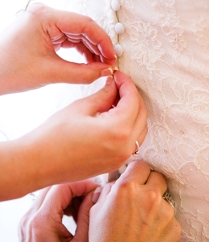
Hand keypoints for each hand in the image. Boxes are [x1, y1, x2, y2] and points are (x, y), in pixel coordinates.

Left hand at [0, 4, 114, 95]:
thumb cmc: (6, 71)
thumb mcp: (49, 73)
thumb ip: (82, 73)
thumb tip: (105, 71)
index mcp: (44, 17)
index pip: (85, 24)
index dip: (103, 41)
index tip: (113, 57)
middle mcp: (44, 14)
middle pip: (82, 27)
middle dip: (97, 46)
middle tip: (109, 64)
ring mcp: (42, 21)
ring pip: (76, 33)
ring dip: (89, 49)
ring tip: (99, 66)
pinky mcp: (41, 30)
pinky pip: (67, 37)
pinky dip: (78, 49)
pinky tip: (87, 62)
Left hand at [20, 180, 98, 241]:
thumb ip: (89, 216)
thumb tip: (96, 194)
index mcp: (41, 223)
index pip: (63, 186)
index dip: (83, 184)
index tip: (97, 190)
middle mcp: (29, 220)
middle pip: (54, 186)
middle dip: (76, 188)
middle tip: (93, 197)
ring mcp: (26, 222)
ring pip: (49, 193)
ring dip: (69, 195)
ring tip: (84, 207)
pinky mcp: (28, 226)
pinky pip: (45, 203)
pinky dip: (61, 203)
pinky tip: (73, 213)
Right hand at [21, 71, 147, 190]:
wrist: (34, 165)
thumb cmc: (51, 137)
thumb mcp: (80, 108)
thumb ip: (104, 95)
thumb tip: (115, 84)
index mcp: (117, 131)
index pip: (133, 100)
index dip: (127, 84)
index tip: (119, 75)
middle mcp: (124, 147)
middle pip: (141, 114)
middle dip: (131, 96)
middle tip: (117, 85)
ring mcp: (120, 159)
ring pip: (139, 128)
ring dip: (132, 112)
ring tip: (114, 100)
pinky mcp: (113, 165)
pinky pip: (131, 141)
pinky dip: (128, 127)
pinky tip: (113, 117)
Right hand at [89, 161, 181, 241]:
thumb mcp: (95, 213)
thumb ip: (109, 191)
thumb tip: (117, 181)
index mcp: (127, 189)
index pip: (140, 165)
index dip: (137, 172)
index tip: (135, 178)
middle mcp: (149, 196)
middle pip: (158, 176)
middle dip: (150, 184)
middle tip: (140, 198)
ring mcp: (165, 211)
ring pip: (164, 198)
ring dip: (155, 206)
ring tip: (141, 222)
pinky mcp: (175, 226)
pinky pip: (171, 218)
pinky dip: (162, 223)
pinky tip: (149, 233)